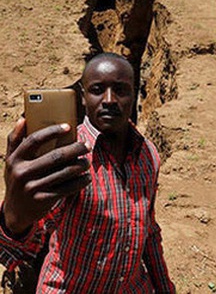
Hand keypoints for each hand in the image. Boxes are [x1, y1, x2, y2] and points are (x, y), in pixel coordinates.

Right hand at [3, 118, 90, 235]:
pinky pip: (67, 188)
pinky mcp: (42, 200)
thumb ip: (15, 141)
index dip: (52, 131)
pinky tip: (87, 177)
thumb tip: (23, 118)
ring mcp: (32, 187)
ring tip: (88, 162)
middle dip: (75, 149)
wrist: (15, 212)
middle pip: (55, 156)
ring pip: (64, 172)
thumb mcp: (12, 162)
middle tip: (87, 145)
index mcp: (15, 159)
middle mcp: (21, 173)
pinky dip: (80, 182)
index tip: (69, 127)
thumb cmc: (18, 179)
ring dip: (81, 165)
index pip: (34, 140)